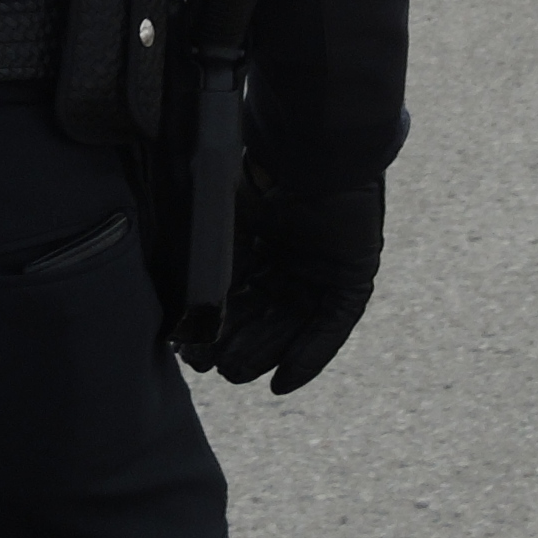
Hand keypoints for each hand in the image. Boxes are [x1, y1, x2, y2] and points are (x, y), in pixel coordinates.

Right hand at [192, 167, 381, 396]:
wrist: (312, 156)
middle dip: (238, 348)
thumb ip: (212, 277)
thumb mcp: (226, 232)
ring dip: (265, 355)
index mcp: (261, 247)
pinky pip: (332, 330)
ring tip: (236, 372)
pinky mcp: (351, 281)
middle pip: (264, 321)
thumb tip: (186, 325)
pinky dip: (308, 357)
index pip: (238, 302)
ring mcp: (323, 274)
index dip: (217, 330)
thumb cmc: (265, 183)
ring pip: (292, 330)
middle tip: (214, 367)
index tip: (192, 352)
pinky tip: (282, 381)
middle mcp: (292, 264)